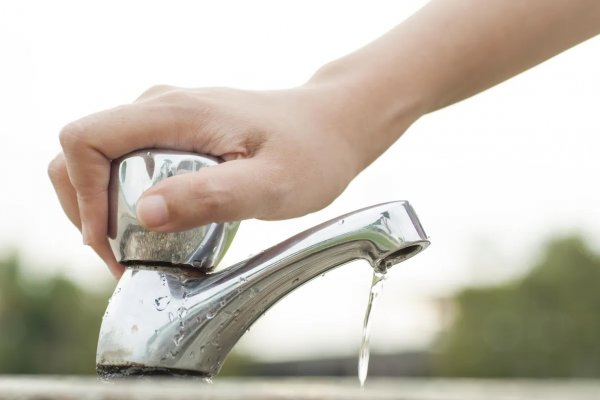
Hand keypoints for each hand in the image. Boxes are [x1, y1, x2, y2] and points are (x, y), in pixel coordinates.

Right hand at [48, 85, 366, 277]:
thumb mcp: (270, 184)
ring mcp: (167, 118)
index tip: (109, 242)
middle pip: (81, 152)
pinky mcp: (177, 132)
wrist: (334, 125)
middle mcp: (160, 107)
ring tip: (135, 250)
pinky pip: (126, 162)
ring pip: (100, 159)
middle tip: (120, 257)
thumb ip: (209, 196)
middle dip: (85, 209)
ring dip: (101, 207)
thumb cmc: (311, 152)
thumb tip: (142, 214)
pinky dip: (123, 198)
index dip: (80, 195)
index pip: (85, 140)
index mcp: (174, 113)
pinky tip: (154, 227)